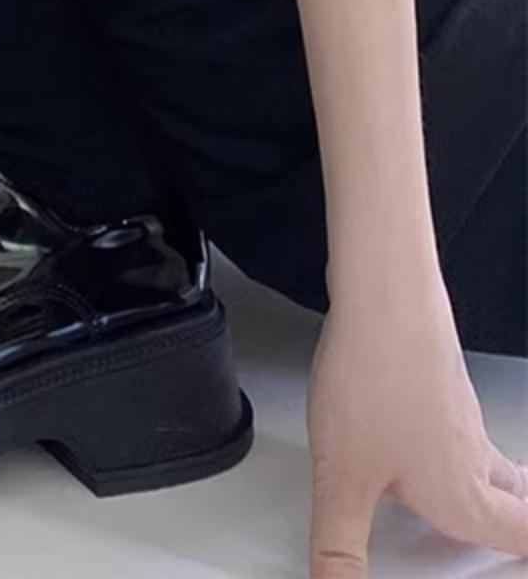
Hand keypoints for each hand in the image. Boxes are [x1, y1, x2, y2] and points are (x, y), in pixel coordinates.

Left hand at [307, 270, 527, 575]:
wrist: (383, 296)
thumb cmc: (373, 377)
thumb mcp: (341, 479)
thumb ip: (339, 544)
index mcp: (462, 498)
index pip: (520, 540)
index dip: (527, 551)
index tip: (523, 555)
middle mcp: (472, 457)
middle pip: (516, 503)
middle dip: (520, 525)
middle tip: (518, 535)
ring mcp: (459, 413)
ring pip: (493, 462)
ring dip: (496, 486)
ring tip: (483, 501)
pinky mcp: (439, 380)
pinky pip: (462, 425)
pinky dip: (459, 444)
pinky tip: (425, 434)